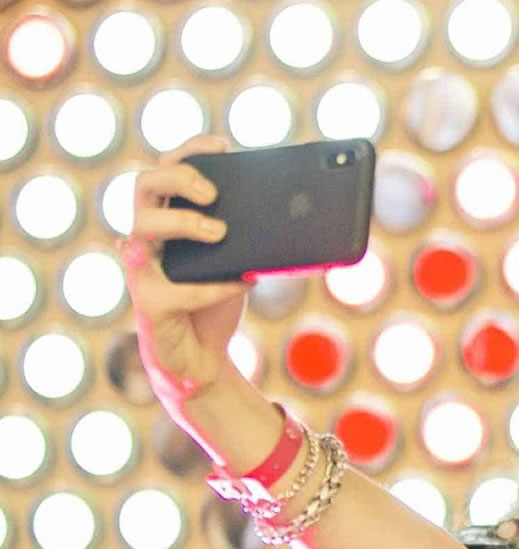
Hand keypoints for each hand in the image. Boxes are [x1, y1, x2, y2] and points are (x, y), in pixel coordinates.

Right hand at [120, 135, 249, 409]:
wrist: (202, 358)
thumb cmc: (218, 300)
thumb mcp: (242, 260)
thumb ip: (255, 237)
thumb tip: (300, 214)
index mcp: (169, 219)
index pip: (167, 169)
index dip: (190, 150)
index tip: (223, 144)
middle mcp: (148, 238)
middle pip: (144, 184)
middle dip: (179, 178)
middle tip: (215, 194)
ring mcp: (143, 270)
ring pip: (142, 229)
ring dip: (183, 223)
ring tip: (220, 232)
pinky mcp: (150, 305)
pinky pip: (175, 290)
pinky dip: (212, 287)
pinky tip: (241, 284)